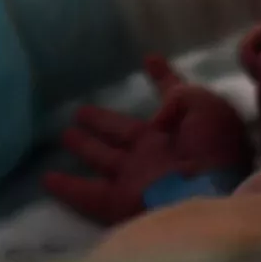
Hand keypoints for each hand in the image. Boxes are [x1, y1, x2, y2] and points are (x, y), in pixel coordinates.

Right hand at [43, 58, 251, 226]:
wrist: (211, 200)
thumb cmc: (215, 153)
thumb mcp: (207, 108)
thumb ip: (179, 98)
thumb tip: (156, 118)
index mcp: (182, 129)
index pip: (171, 98)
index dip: (163, 78)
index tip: (151, 59)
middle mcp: (156, 152)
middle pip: (124, 132)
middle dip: (104, 121)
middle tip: (80, 111)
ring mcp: (137, 177)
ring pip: (103, 158)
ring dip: (85, 147)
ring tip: (64, 135)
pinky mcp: (121, 202)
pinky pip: (88, 195)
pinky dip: (67, 187)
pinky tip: (46, 178)